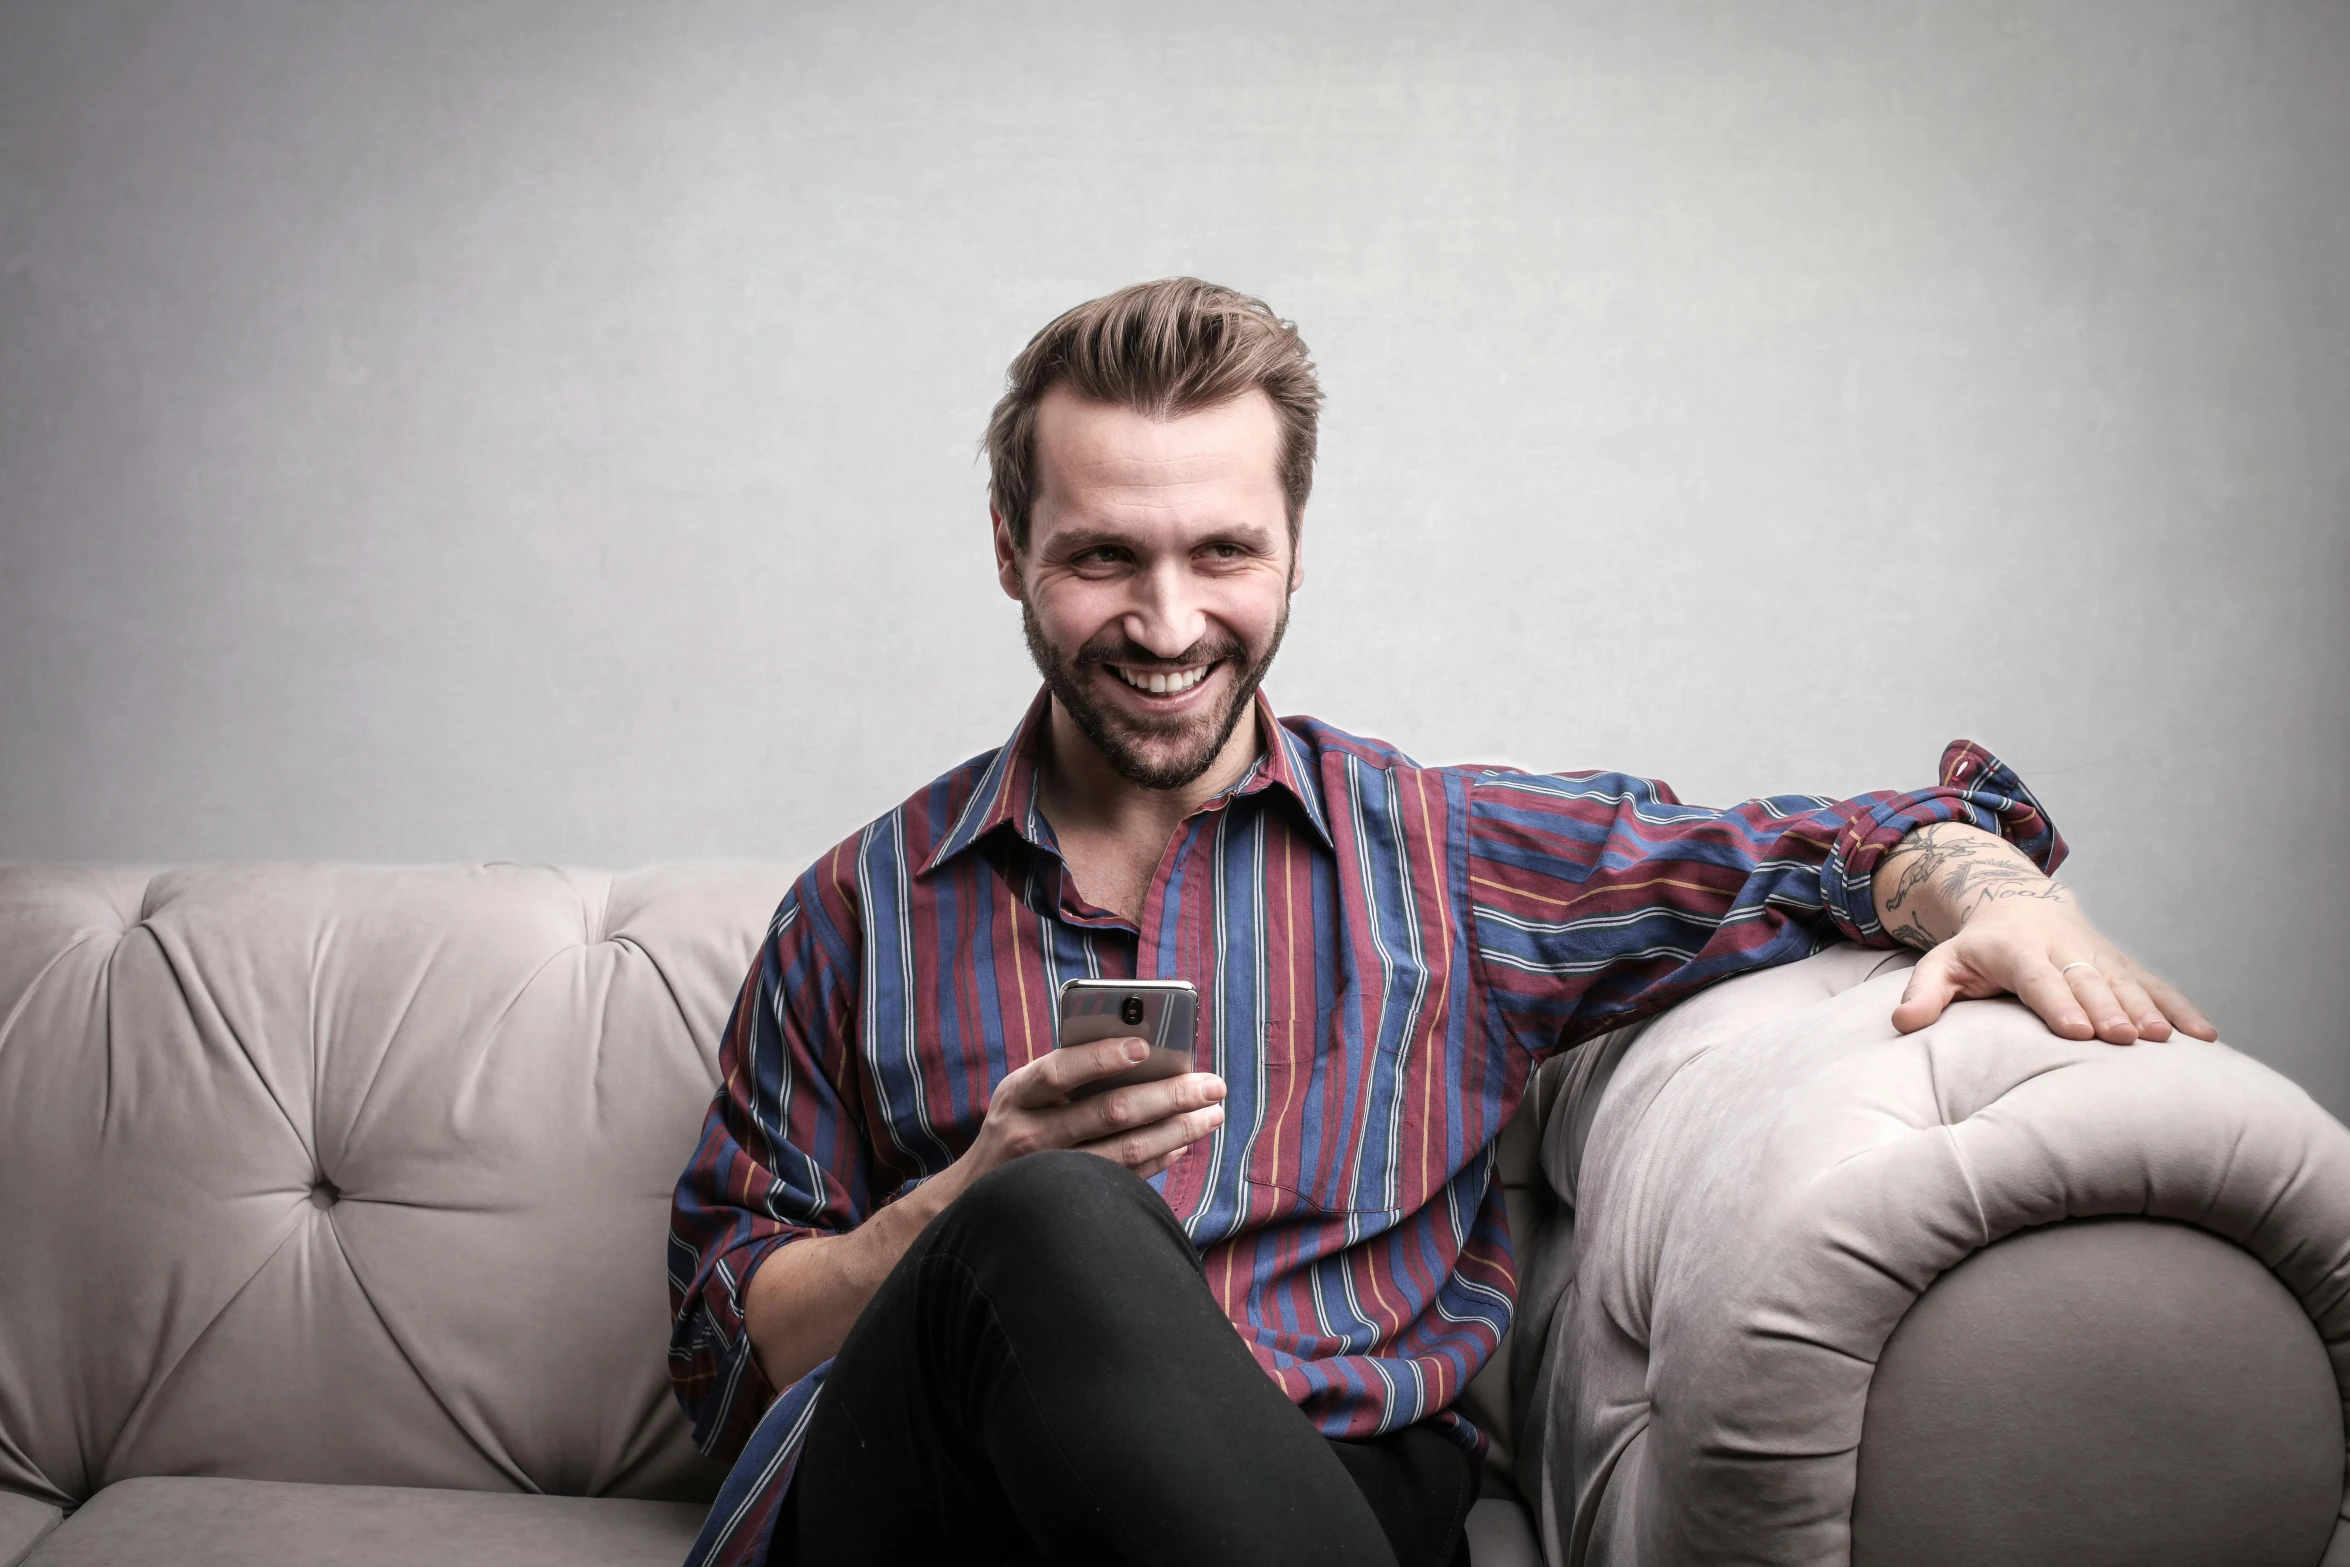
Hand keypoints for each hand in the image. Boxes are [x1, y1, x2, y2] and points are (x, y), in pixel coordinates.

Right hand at [957, 1037, 1226, 1188]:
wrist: (975, 1194)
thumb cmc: (1015, 1123)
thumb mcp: (1023, 1092)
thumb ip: (1068, 1073)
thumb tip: (1143, 1053)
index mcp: (1019, 1094)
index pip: (1060, 1071)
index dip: (1101, 1058)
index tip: (1145, 1046)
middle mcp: (1032, 1135)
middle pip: (1109, 1112)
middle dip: (1168, 1095)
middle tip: (1213, 1084)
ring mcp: (1052, 1174)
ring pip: (1125, 1151)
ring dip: (1177, 1130)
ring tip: (1212, 1114)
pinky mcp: (1072, 1200)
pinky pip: (1126, 1179)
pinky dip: (1160, 1158)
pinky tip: (1183, 1142)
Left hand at [1891, 891, 2216, 1043]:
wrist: (2017, 904)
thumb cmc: (1976, 950)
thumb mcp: (1941, 963)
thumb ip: (1924, 991)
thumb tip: (1903, 1022)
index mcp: (2016, 949)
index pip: (2038, 978)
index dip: (2058, 1003)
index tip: (2077, 1031)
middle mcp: (2063, 948)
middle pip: (2087, 980)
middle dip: (2107, 1009)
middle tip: (2123, 1040)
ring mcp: (2098, 954)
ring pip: (2126, 982)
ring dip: (2147, 1010)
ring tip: (2164, 1041)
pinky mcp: (2123, 964)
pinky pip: (2156, 985)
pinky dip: (2180, 1008)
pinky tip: (2205, 1036)